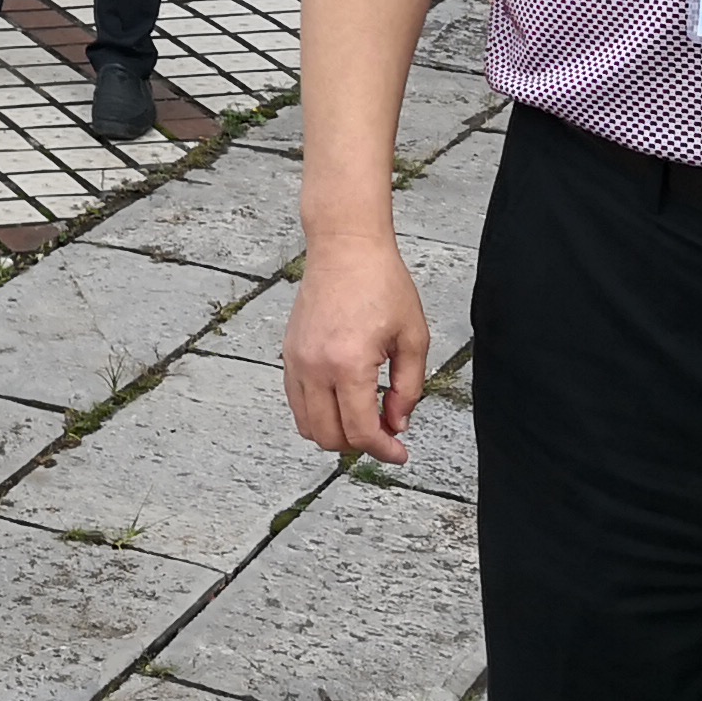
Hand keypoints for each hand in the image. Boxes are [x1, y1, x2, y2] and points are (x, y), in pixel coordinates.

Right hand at [283, 232, 430, 462]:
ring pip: (307, 425)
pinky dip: (318, 414)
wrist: (345, 247)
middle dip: (360, 445)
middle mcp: (315, 367)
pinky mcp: (288, 353)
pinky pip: (296, 402)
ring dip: (336, 432)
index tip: (399, 453)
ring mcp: (297, 361)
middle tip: (385, 434)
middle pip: (329, 436)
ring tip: (364, 419)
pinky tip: (342, 402)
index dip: (383, 450)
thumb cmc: (381, 283)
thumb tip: (397, 424)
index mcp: (349, 364)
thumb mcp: (413, 338)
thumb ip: (409, 388)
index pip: (360, 430)